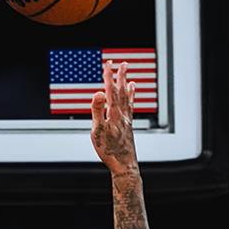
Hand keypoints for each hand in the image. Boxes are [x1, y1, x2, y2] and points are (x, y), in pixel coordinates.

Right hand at [90, 61, 138, 175]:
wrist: (124, 165)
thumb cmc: (109, 150)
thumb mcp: (98, 130)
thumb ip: (97, 110)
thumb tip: (99, 92)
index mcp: (114, 114)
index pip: (110, 90)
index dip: (109, 76)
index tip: (108, 63)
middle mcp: (123, 115)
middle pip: (122, 92)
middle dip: (121, 77)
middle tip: (123, 63)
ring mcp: (127, 121)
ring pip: (128, 100)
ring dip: (128, 88)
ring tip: (130, 79)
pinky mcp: (128, 128)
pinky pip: (130, 110)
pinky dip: (131, 102)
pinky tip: (130, 101)